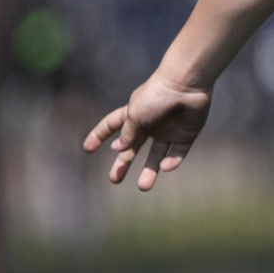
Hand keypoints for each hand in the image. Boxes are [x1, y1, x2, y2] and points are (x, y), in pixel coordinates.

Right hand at [85, 74, 212, 189]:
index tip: (87, 149)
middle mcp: (150, 124)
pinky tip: (165, 166)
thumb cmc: (156, 97)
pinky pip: (178, 153)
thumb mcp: (135, 116)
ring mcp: (168, 130)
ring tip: (143, 187)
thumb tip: (117, 150)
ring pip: (157, 155)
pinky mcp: (186, 135)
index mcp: (133, 114)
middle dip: (123, 163)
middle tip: (114, 179)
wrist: (186, 85)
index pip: (111, 126)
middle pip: (133, 148)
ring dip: (150, 171)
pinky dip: (172, 161)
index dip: (98, 136)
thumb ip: (127, 134)